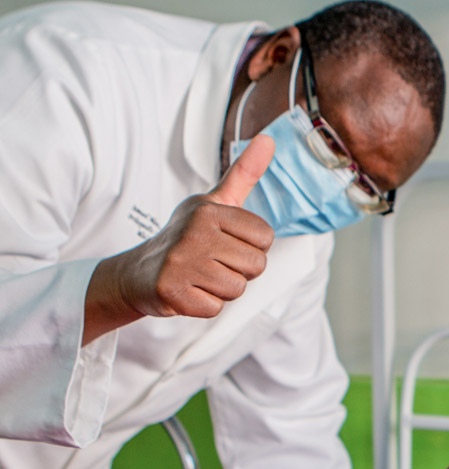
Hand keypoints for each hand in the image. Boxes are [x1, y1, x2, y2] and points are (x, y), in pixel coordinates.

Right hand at [85, 135, 275, 341]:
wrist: (138, 272)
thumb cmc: (186, 238)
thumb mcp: (214, 203)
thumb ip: (243, 174)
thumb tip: (269, 139)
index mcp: (209, 210)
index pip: (265, 238)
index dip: (251, 248)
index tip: (226, 244)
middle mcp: (194, 232)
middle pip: (256, 266)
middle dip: (238, 271)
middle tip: (211, 264)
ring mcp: (180, 262)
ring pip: (237, 289)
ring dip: (222, 290)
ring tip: (200, 277)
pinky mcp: (171, 290)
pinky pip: (215, 308)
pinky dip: (204, 305)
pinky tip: (188, 291)